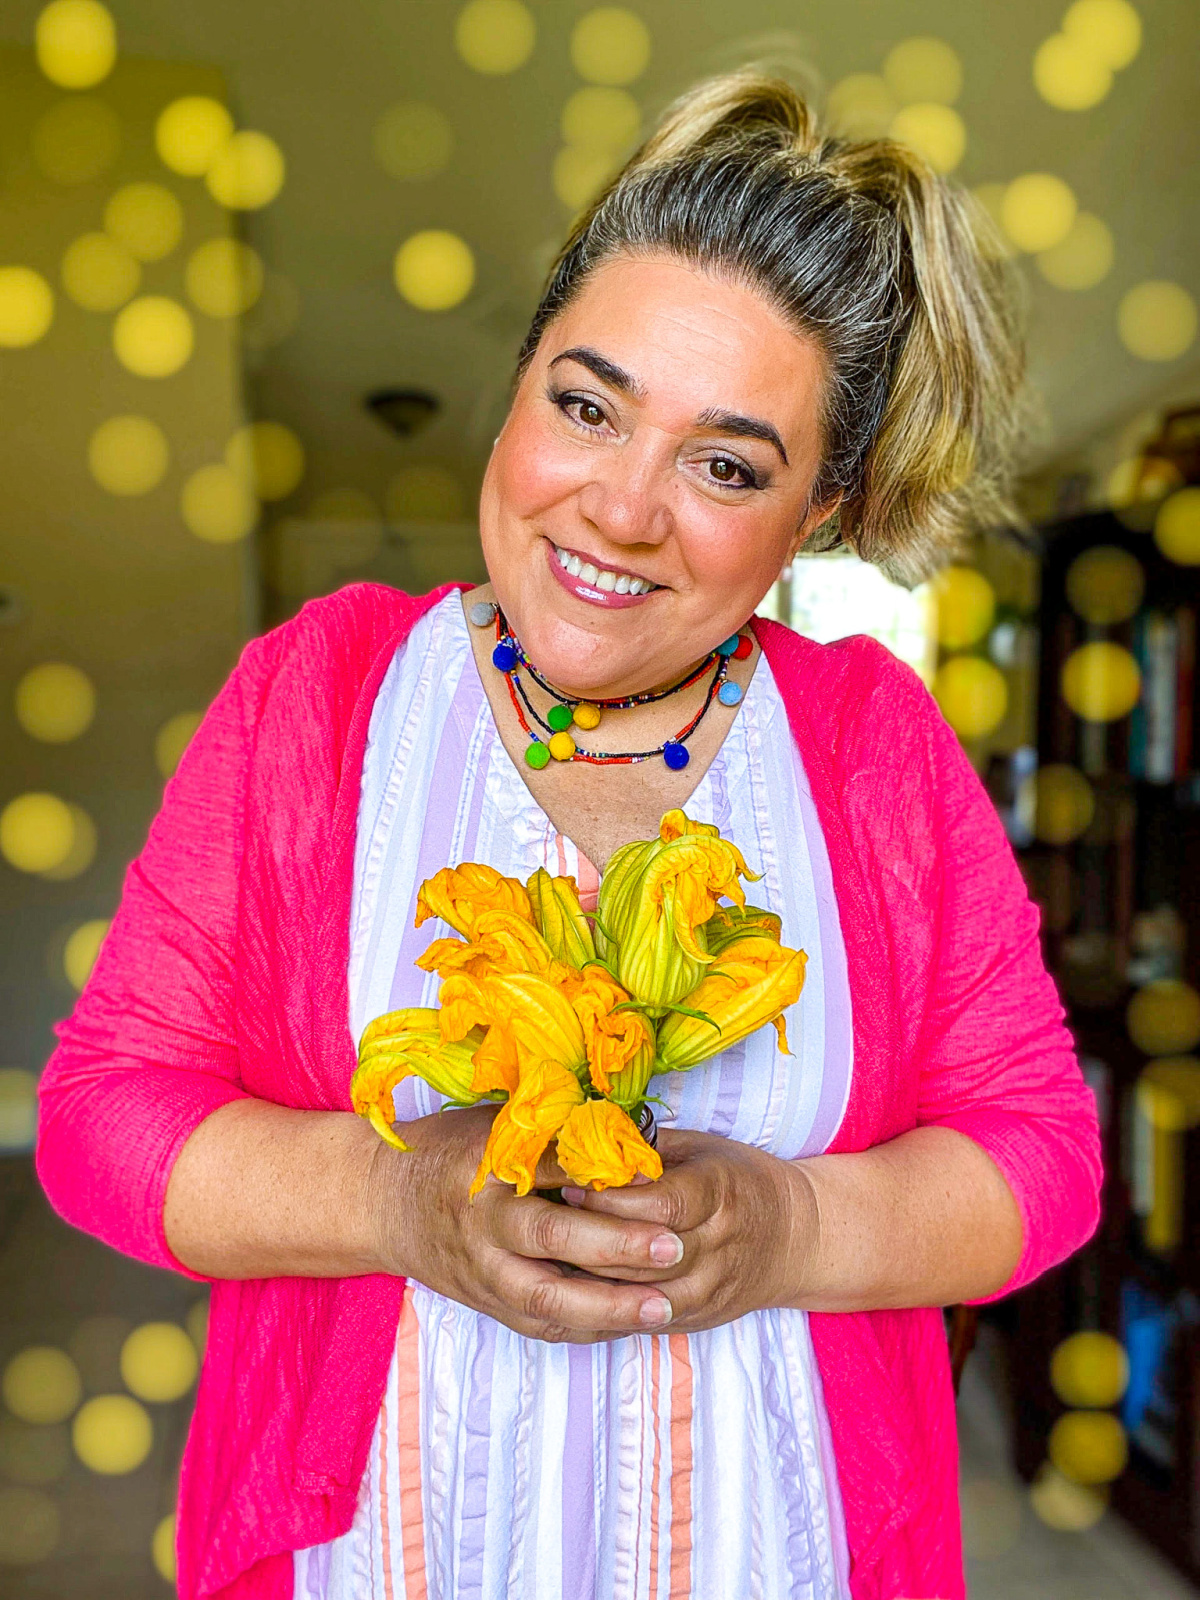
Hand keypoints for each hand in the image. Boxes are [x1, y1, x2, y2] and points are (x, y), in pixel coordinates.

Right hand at [365, 1104, 681, 1342]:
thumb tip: (624, 1133)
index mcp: (486, 1164)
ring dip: (608, 1306)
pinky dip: (588, 1327)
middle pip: (550, 1237)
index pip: (550, 1165)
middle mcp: (482, 1221)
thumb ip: (549, 1130)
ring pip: (547, 1297)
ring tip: (663, 1306)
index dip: (601, 1171)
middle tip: (672, 1246)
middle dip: (614, 1245)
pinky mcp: (487, 1302)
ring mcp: (483, 1269)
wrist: (381, 1202)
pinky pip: (541, 1323)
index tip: (654, 1172)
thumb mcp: (493, 1123)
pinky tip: (632, 1323)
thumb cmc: (450, 1149)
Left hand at [561, 1127, 818, 1331]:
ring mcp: (709, 1288)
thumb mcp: (702, 1149)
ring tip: (545, 1258)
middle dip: (589, 1239)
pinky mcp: (698, 1317)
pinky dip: (604, 1308)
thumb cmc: (739, 1181)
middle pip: (643, 1252)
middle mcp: (718, 1245)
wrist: (795, 1239)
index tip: (567, 1184)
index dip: (610, 1198)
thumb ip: (648, 1149)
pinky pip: (642, 1319)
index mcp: (720, 1192)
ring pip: (638, 1293)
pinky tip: (570, 1292)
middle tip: (544, 1223)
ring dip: (588, 1278)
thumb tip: (586, 1134)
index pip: (660, 1204)